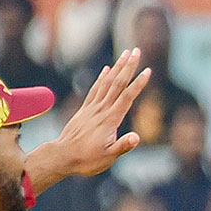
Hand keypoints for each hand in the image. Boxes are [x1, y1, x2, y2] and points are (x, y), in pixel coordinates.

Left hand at [27, 49, 149, 186]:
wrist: (63, 157)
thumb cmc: (87, 160)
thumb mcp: (108, 157)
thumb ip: (123, 146)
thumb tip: (137, 137)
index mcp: (109, 120)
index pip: (126, 97)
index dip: (138, 84)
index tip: (147, 71)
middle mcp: (101, 110)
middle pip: (117, 84)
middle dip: (128, 66)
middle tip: (137, 51)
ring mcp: (92, 108)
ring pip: (107, 83)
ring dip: (117, 67)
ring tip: (125, 54)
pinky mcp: (85, 110)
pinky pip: (95, 89)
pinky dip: (102, 77)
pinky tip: (106, 69)